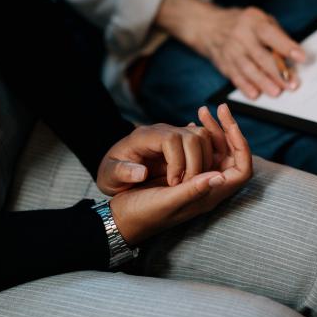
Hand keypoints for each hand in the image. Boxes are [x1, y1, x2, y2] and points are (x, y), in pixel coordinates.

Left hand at [98, 122, 216, 195]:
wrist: (117, 169)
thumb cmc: (112, 174)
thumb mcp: (109, 176)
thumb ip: (122, 172)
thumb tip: (141, 172)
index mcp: (144, 137)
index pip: (171, 139)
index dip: (178, 162)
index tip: (172, 183)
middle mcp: (162, 131)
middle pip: (192, 136)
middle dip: (195, 163)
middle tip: (186, 186)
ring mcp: (175, 134)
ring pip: (202, 137)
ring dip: (204, 161)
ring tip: (191, 183)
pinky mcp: (183, 142)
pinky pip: (204, 143)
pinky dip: (207, 158)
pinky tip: (197, 177)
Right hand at [109, 104, 252, 245]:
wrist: (121, 217)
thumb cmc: (142, 214)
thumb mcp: (167, 202)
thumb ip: (193, 190)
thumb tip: (220, 176)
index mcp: (209, 196)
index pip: (242, 170)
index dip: (241, 146)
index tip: (230, 125)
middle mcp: (207, 186)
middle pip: (232, 156)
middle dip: (227, 131)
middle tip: (219, 109)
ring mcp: (197, 179)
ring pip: (216, 150)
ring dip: (213, 130)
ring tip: (202, 111)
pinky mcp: (185, 172)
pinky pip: (200, 151)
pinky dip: (199, 135)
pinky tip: (192, 122)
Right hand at [156, 0, 305, 99]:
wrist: (209, 26)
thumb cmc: (244, 24)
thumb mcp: (260, 20)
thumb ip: (276, 35)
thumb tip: (292, 57)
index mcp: (253, 21)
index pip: (270, 34)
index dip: (286, 46)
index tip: (301, 57)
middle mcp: (240, 35)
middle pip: (260, 56)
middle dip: (277, 72)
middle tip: (291, 84)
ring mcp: (231, 51)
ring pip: (248, 69)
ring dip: (263, 82)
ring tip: (276, 92)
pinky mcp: (224, 64)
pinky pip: (235, 77)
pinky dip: (245, 87)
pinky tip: (255, 94)